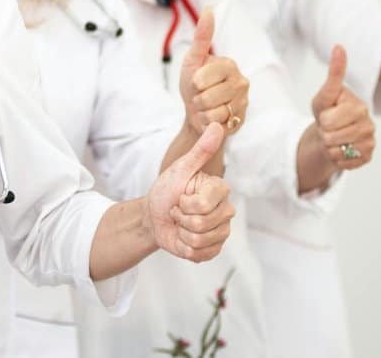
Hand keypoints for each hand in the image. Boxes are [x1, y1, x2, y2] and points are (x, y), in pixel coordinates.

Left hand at [145, 123, 233, 261]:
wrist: (154, 216)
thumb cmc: (167, 190)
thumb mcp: (180, 169)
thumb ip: (201, 150)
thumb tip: (217, 125)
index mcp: (220, 190)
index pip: (204, 205)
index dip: (184, 204)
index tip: (180, 196)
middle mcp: (226, 211)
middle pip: (202, 224)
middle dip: (181, 218)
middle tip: (179, 211)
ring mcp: (221, 231)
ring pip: (200, 241)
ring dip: (182, 233)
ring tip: (181, 223)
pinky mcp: (214, 249)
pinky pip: (200, 255)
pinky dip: (184, 247)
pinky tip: (183, 237)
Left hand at [179, 7, 248, 134]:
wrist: (197, 113)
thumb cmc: (194, 85)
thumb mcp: (193, 60)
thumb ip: (202, 37)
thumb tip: (209, 8)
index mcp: (229, 64)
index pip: (203, 78)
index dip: (194, 82)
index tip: (196, 81)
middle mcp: (241, 81)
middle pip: (208, 96)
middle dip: (197, 99)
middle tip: (200, 96)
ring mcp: (243, 101)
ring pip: (214, 111)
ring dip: (203, 111)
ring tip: (205, 106)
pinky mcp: (241, 119)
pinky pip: (218, 124)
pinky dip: (209, 122)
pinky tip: (212, 117)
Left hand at [309, 46, 375, 170]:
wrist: (331, 132)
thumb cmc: (328, 110)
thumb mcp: (325, 93)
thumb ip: (334, 73)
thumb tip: (339, 47)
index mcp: (360, 106)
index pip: (329, 121)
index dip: (322, 120)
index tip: (328, 114)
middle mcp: (369, 124)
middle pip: (331, 137)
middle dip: (325, 134)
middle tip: (330, 127)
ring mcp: (370, 141)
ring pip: (337, 151)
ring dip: (329, 146)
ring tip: (334, 137)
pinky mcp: (368, 156)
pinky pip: (343, 163)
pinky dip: (336, 158)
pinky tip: (341, 148)